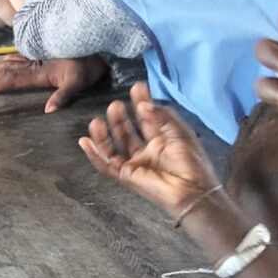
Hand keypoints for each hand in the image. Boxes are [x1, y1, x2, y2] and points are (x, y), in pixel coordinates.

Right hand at [0, 54, 106, 111]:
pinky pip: (19, 56)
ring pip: (8, 63)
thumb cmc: (90, 65)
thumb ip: (62, 95)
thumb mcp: (78, 82)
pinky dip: (7, 60)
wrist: (99, 43)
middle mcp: (34, 63)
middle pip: (3, 71)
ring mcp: (37, 57)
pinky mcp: (43, 53)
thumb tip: (47, 110)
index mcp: (39, 72)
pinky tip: (2, 60)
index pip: (10, 79)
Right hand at [80, 85, 219, 221]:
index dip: (141, 103)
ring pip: (114, 148)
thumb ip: (162, 116)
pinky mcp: (127, 176)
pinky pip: (107, 165)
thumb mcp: (179, 132)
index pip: (146, 120)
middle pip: (127, 133)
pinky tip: (85, 141)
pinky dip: (95, 154)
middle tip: (114, 104)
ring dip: (104, 134)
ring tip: (97, 119)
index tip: (137, 88)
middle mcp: (147, 153)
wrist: (192, 189)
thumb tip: (143, 105)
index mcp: (163, 142)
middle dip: (120, 119)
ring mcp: (136, 164)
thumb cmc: (192, 162)